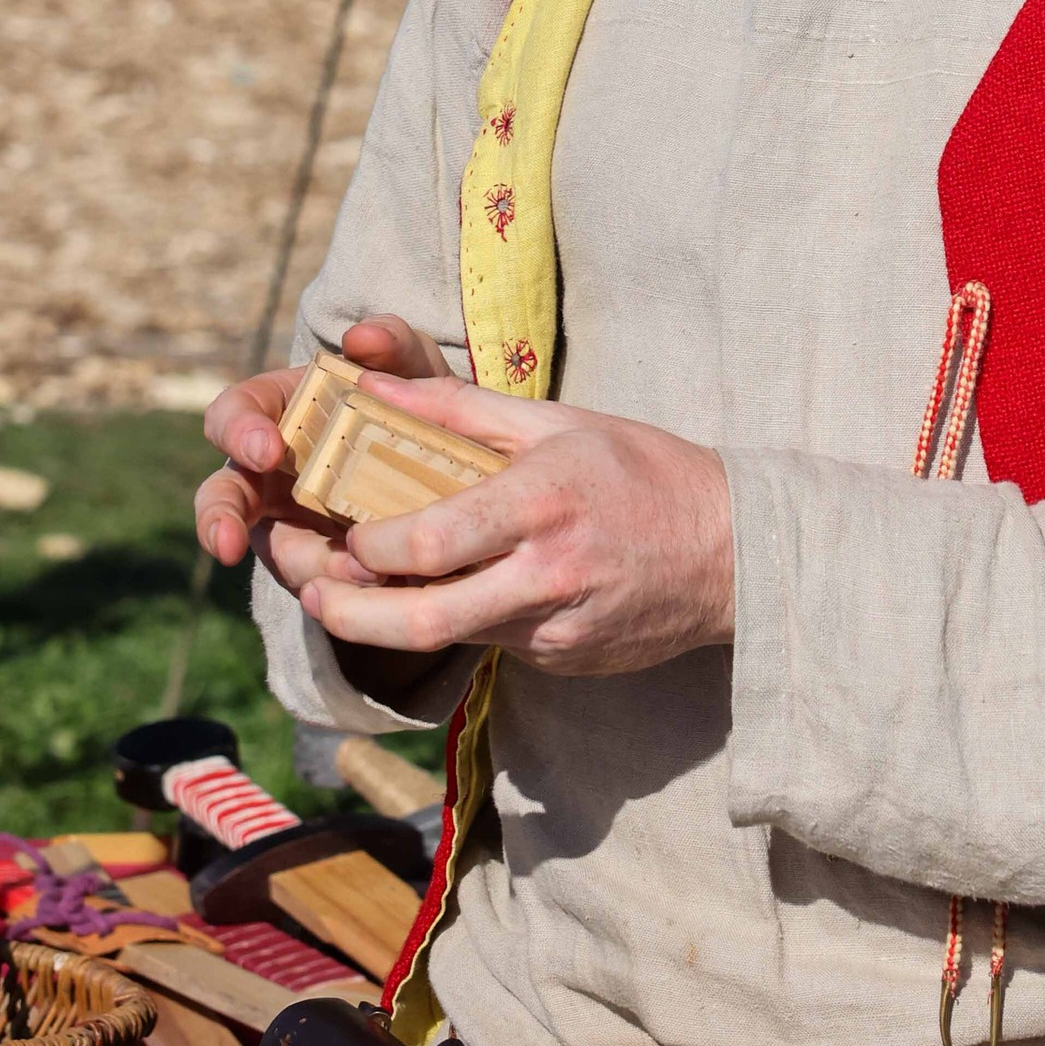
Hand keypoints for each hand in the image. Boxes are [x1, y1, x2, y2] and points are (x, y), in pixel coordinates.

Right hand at [194, 314, 449, 588]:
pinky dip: (345, 589)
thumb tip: (362, 336)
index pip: (233, 415)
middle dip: (219, 518)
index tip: (265, 447)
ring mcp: (290, 526)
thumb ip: (392, 342)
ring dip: (307, 568)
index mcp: (276, 413)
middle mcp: (269, 474)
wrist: (452, 462)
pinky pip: (321, 586)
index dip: (238, 431)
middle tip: (229, 541)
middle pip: (221, 499)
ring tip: (353, 573)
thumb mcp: (411, 368)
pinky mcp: (324, 569)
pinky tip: (380, 586)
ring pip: (277, 555)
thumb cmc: (411, 401)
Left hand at [298, 369, 734, 679]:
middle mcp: (545, 576)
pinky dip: (462, 622)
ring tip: (349, 598)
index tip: (340, 537)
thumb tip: (371, 386)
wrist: (736, 553)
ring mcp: (556, 628)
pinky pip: (493, 643)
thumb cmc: (646, 471)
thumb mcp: (557, 421)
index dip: (365, 552)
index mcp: (540, 504)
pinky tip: (452, 594)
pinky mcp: (564, 659)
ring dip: (391, 623)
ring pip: (450, 638)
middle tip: (308, 595)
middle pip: (419, 621)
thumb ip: (457, 409)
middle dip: (346, 616)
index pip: (426, 544)